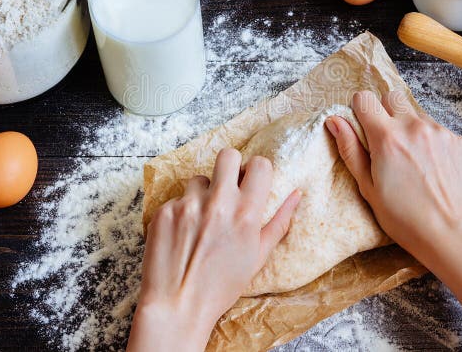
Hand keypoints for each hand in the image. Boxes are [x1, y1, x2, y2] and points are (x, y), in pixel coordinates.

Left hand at [126, 148, 300, 351]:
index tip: (251, 183)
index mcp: (246, 214)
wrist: (177, 306)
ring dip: (202, 194)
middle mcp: (218, 204)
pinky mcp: (164, 211)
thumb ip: (279, 222)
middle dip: (230, 167)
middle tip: (227, 187)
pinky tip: (182, 236)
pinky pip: (177, 199)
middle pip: (228, 155)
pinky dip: (181, 213)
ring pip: (199, 179)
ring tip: (201, 222)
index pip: (259, 165)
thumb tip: (296, 194)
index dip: (257, 171)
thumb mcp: (258, 256)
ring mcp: (187, 205)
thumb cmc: (221, 286)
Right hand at [327, 91, 461, 351]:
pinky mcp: (458, 141)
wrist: (451, 234)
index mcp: (386, 137)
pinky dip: (430, 141)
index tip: (363, 128)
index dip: (360, 111)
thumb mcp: (368, 187)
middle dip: (385, 113)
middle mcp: (414, 127)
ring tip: (412, 161)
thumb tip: (334, 121)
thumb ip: (350, 149)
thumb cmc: (405, 218)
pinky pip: (437, 129)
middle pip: (391, 97)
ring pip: (416, 113)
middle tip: (387, 143)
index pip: (365, 98)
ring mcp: (439, 132)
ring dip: (409, 127)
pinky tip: (431, 168)